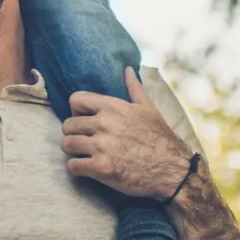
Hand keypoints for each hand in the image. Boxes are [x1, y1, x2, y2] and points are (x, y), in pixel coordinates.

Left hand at [61, 68, 194, 198]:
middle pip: (67, 125)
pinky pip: (72, 166)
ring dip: (73, 152)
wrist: (172, 170)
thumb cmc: (160, 139)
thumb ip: (134, 88)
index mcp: (113, 107)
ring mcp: (101, 146)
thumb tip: (128, 69)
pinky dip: (76, 169)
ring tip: (84, 155)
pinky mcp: (100, 168)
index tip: (85, 121)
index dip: (77, 111)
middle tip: (85, 142)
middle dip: (74, 134)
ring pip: (66, 145)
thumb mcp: (149, 109)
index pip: (75, 100)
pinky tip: (86, 169)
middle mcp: (104, 124)